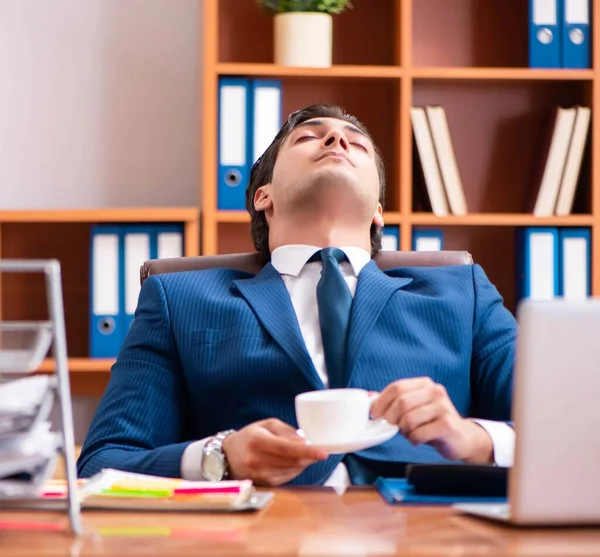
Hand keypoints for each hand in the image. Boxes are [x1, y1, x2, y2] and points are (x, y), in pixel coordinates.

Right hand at [222, 418, 328, 485]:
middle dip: (309, 457)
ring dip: (303, 464)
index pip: (287, 449)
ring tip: (304, 454)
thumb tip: (305, 442)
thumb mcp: (267, 425)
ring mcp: (259, 475)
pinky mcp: (263, 483)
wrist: (229, 454)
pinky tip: (293, 462)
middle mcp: (257, 460)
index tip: (323, 453)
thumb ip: (287, 432)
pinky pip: (286, 478)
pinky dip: (295, 470)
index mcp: (258, 441)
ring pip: (291, 471)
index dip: (307, 451)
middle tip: (318, 451)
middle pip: (292, 462)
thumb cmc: (251, 436)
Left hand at [370, 378, 493, 462]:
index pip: (397, 387)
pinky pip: (418, 433)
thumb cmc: (432, 422)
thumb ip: (396, 402)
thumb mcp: (415, 408)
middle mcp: (435, 391)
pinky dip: (413, 439)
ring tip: (410, 433)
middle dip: (391, 418)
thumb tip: (371, 399)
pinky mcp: (447, 424)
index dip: (381, 401)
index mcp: (425, 384)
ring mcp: (443, 407)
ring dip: (404, 431)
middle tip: (392, 427)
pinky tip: (419, 439)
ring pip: (409, 419)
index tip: (374, 414)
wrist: (462, 438)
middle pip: (401, 403)